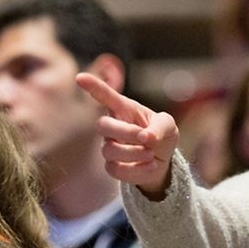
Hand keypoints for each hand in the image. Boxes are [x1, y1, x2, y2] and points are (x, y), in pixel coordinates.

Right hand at [76, 72, 178, 197]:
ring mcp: (109, 147)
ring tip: (151, 153)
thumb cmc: (161, 135)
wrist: (162, 161)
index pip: (105, 96)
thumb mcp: (168, 125)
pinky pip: (117, 170)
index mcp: (123, 109)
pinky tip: (152, 165)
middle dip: (125, 132)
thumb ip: (160, 127)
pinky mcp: (112, 167)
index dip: (93, 87)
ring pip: (110, 150)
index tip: (80, 78)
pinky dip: (138, 169)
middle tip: (146, 138)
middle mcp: (112, 126)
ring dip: (134, 152)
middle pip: (103, 125)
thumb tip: (148, 137)